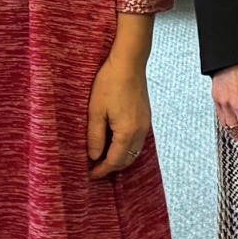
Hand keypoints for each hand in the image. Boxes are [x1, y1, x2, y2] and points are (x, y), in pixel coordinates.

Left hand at [86, 58, 152, 178]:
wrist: (129, 63)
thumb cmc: (109, 83)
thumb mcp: (96, 111)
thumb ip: (95, 137)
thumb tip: (94, 156)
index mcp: (127, 132)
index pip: (115, 161)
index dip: (102, 170)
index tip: (91, 175)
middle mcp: (140, 131)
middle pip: (128, 159)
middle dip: (112, 166)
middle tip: (96, 168)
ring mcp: (145, 124)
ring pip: (134, 151)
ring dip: (120, 157)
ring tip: (104, 157)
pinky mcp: (146, 116)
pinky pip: (138, 140)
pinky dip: (127, 147)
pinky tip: (116, 142)